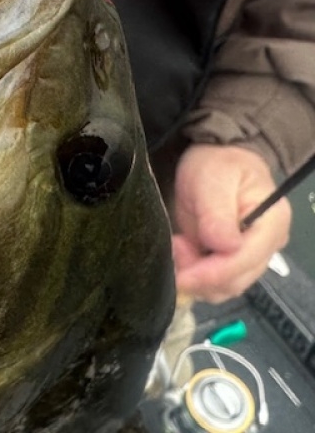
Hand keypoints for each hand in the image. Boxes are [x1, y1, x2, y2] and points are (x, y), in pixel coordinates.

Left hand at [172, 144, 290, 302]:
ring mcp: (251, 255)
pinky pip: (215, 281)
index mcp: (271, 223)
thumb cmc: (217, 164)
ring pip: (224, 286)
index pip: (245, 260)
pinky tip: (182, 252)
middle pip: (236, 280)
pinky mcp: (232, 259)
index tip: (182, 275)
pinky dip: (195, 275)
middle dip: (200, 276)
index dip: (212, 274)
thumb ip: (218, 214)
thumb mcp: (213, 180)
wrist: (217, 159)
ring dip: (195, 278)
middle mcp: (267, 245)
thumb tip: (226, 246)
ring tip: (178, 245)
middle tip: (175, 247)